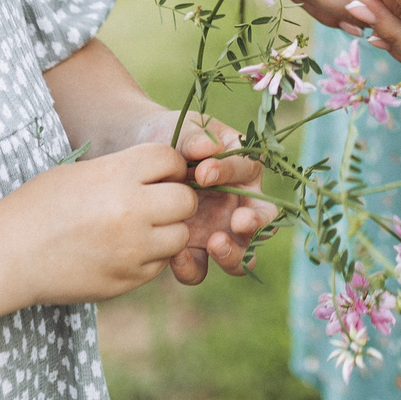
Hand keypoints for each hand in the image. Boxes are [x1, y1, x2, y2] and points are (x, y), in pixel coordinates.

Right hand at [0, 141, 197, 305]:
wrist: (9, 255)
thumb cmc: (39, 206)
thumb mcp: (80, 173)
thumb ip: (123, 171)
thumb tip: (163, 172)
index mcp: (116, 175)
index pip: (171, 159)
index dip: (169, 165)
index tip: (158, 174)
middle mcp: (131, 210)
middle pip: (185, 199)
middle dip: (176, 198)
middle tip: (157, 203)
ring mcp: (132, 248)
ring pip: (179, 235)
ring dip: (167, 230)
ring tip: (140, 228)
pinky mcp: (128, 279)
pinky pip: (160, 264)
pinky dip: (150, 256)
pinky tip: (124, 250)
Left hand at [117, 111, 277, 283]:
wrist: (138, 160)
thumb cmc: (170, 138)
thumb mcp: (183, 130)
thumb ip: (195, 137)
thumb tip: (209, 147)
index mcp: (243, 171)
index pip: (248, 172)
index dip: (230, 172)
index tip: (203, 172)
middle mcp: (238, 206)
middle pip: (262, 225)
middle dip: (255, 226)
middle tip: (237, 222)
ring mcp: (218, 232)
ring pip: (241, 258)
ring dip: (233, 255)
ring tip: (214, 243)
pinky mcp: (193, 252)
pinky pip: (200, 269)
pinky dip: (192, 267)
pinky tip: (176, 255)